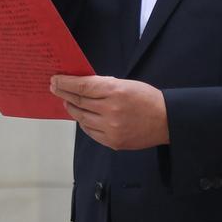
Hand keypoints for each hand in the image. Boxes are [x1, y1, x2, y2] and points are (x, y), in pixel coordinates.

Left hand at [50, 74, 168, 150]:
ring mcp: (110, 128)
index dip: (66, 83)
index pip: (83, 86)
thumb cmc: (147, 99)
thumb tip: (81, 85)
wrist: (166, 121)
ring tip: (67, 102)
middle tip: (55, 88)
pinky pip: (90, 131)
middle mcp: (111, 110)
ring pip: (82, 118)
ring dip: (72, 108)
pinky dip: (83, 123)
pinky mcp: (112, 141)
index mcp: (115, 91)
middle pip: (79, 102)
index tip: (55, 80)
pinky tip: (81, 116)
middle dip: (64, 94)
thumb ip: (104, 85)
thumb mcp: (126, 84)